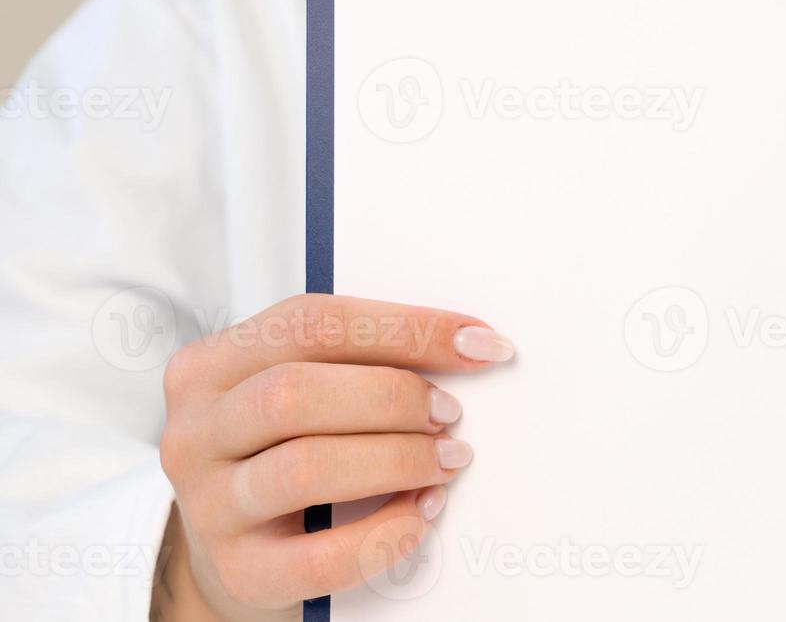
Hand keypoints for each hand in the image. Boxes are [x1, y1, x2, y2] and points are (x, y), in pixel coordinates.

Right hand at [151, 294, 513, 620]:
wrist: (232, 556)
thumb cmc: (281, 453)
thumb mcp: (296, 391)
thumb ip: (353, 362)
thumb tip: (465, 347)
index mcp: (211, 367)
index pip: (311, 323)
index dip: (405, 328)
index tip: (478, 343)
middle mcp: (197, 431)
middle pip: (298, 391)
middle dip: (395, 396)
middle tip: (452, 412)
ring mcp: (209, 505)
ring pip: (307, 466)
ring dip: (398, 458)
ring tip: (447, 460)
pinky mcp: (239, 571)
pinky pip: (322, 556)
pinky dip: (387, 532)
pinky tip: (422, 512)